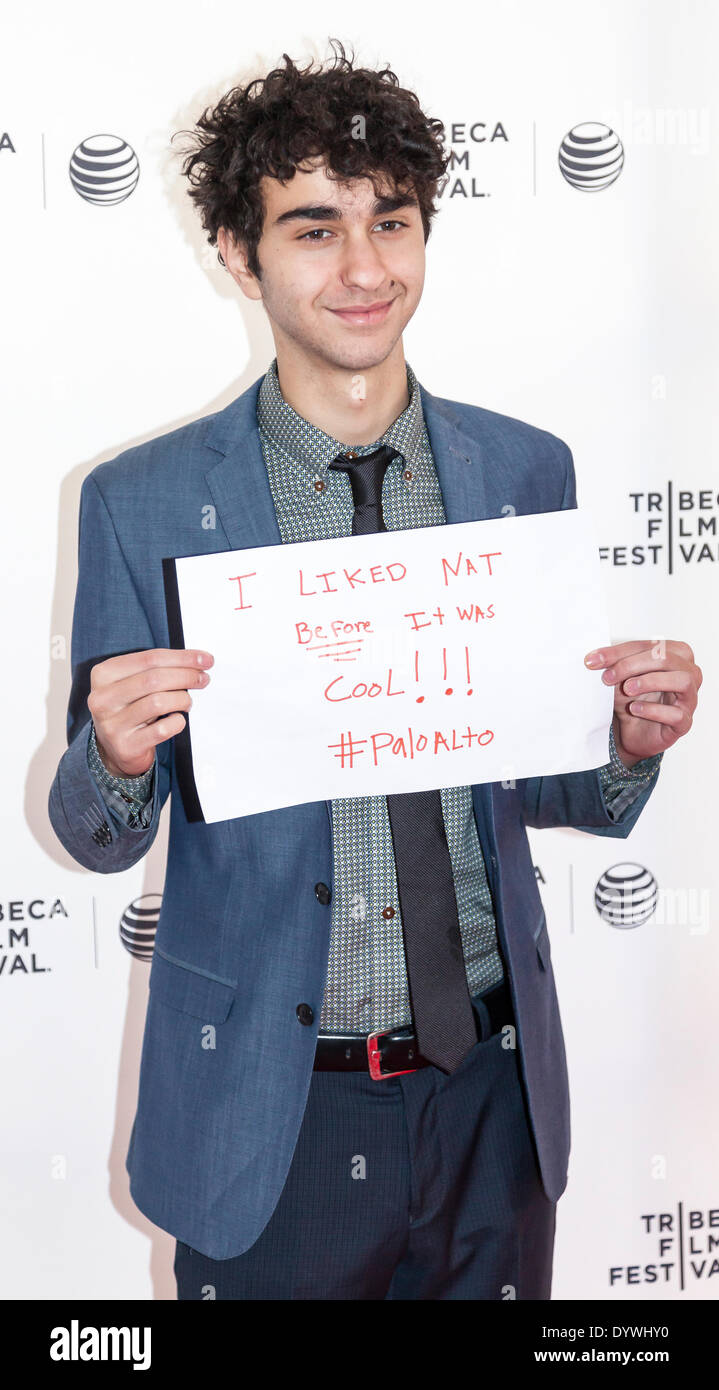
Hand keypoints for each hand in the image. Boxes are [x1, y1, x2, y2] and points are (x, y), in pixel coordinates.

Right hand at [87, 648, 213, 776]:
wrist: (114, 748)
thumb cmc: (130, 708)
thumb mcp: (135, 683)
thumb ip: (159, 669)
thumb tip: (199, 660)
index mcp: (104, 674)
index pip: (150, 659)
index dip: (182, 658)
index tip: (205, 659)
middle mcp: (103, 698)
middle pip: (155, 679)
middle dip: (186, 676)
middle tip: (203, 679)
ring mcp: (112, 724)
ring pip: (158, 702)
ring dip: (182, 699)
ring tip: (187, 702)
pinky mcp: (126, 746)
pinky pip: (162, 729)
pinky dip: (177, 722)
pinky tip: (177, 719)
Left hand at [584, 639, 701, 765]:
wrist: (631, 730)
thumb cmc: (632, 697)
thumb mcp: (620, 677)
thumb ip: (612, 664)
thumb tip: (594, 658)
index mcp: (676, 654)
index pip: (649, 646)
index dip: (619, 652)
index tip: (593, 661)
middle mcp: (689, 673)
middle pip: (666, 659)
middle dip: (632, 665)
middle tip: (608, 677)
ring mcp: (690, 698)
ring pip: (682, 680)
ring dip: (650, 682)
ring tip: (627, 689)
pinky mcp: (684, 722)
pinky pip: (677, 714)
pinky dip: (653, 710)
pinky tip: (634, 709)